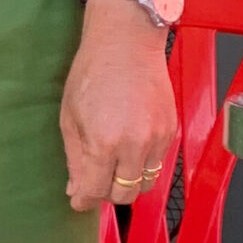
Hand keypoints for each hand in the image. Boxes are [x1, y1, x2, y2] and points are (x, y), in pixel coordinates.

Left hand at [61, 3, 176, 211]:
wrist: (126, 43)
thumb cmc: (92, 73)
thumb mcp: (70, 117)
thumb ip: (75, 159)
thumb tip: (77, 191)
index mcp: (104, 142)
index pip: (96, 191)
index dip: (83, 200)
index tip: (78, 199)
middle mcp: (136, 145)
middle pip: (125, 195)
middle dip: (107, 194)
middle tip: (94, 180)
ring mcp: (158, 139)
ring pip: (146, 184)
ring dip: (127, 182)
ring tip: (112, 163)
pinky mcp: (172, 131)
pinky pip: (158, 164)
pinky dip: (142, 165)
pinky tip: (128, 147)